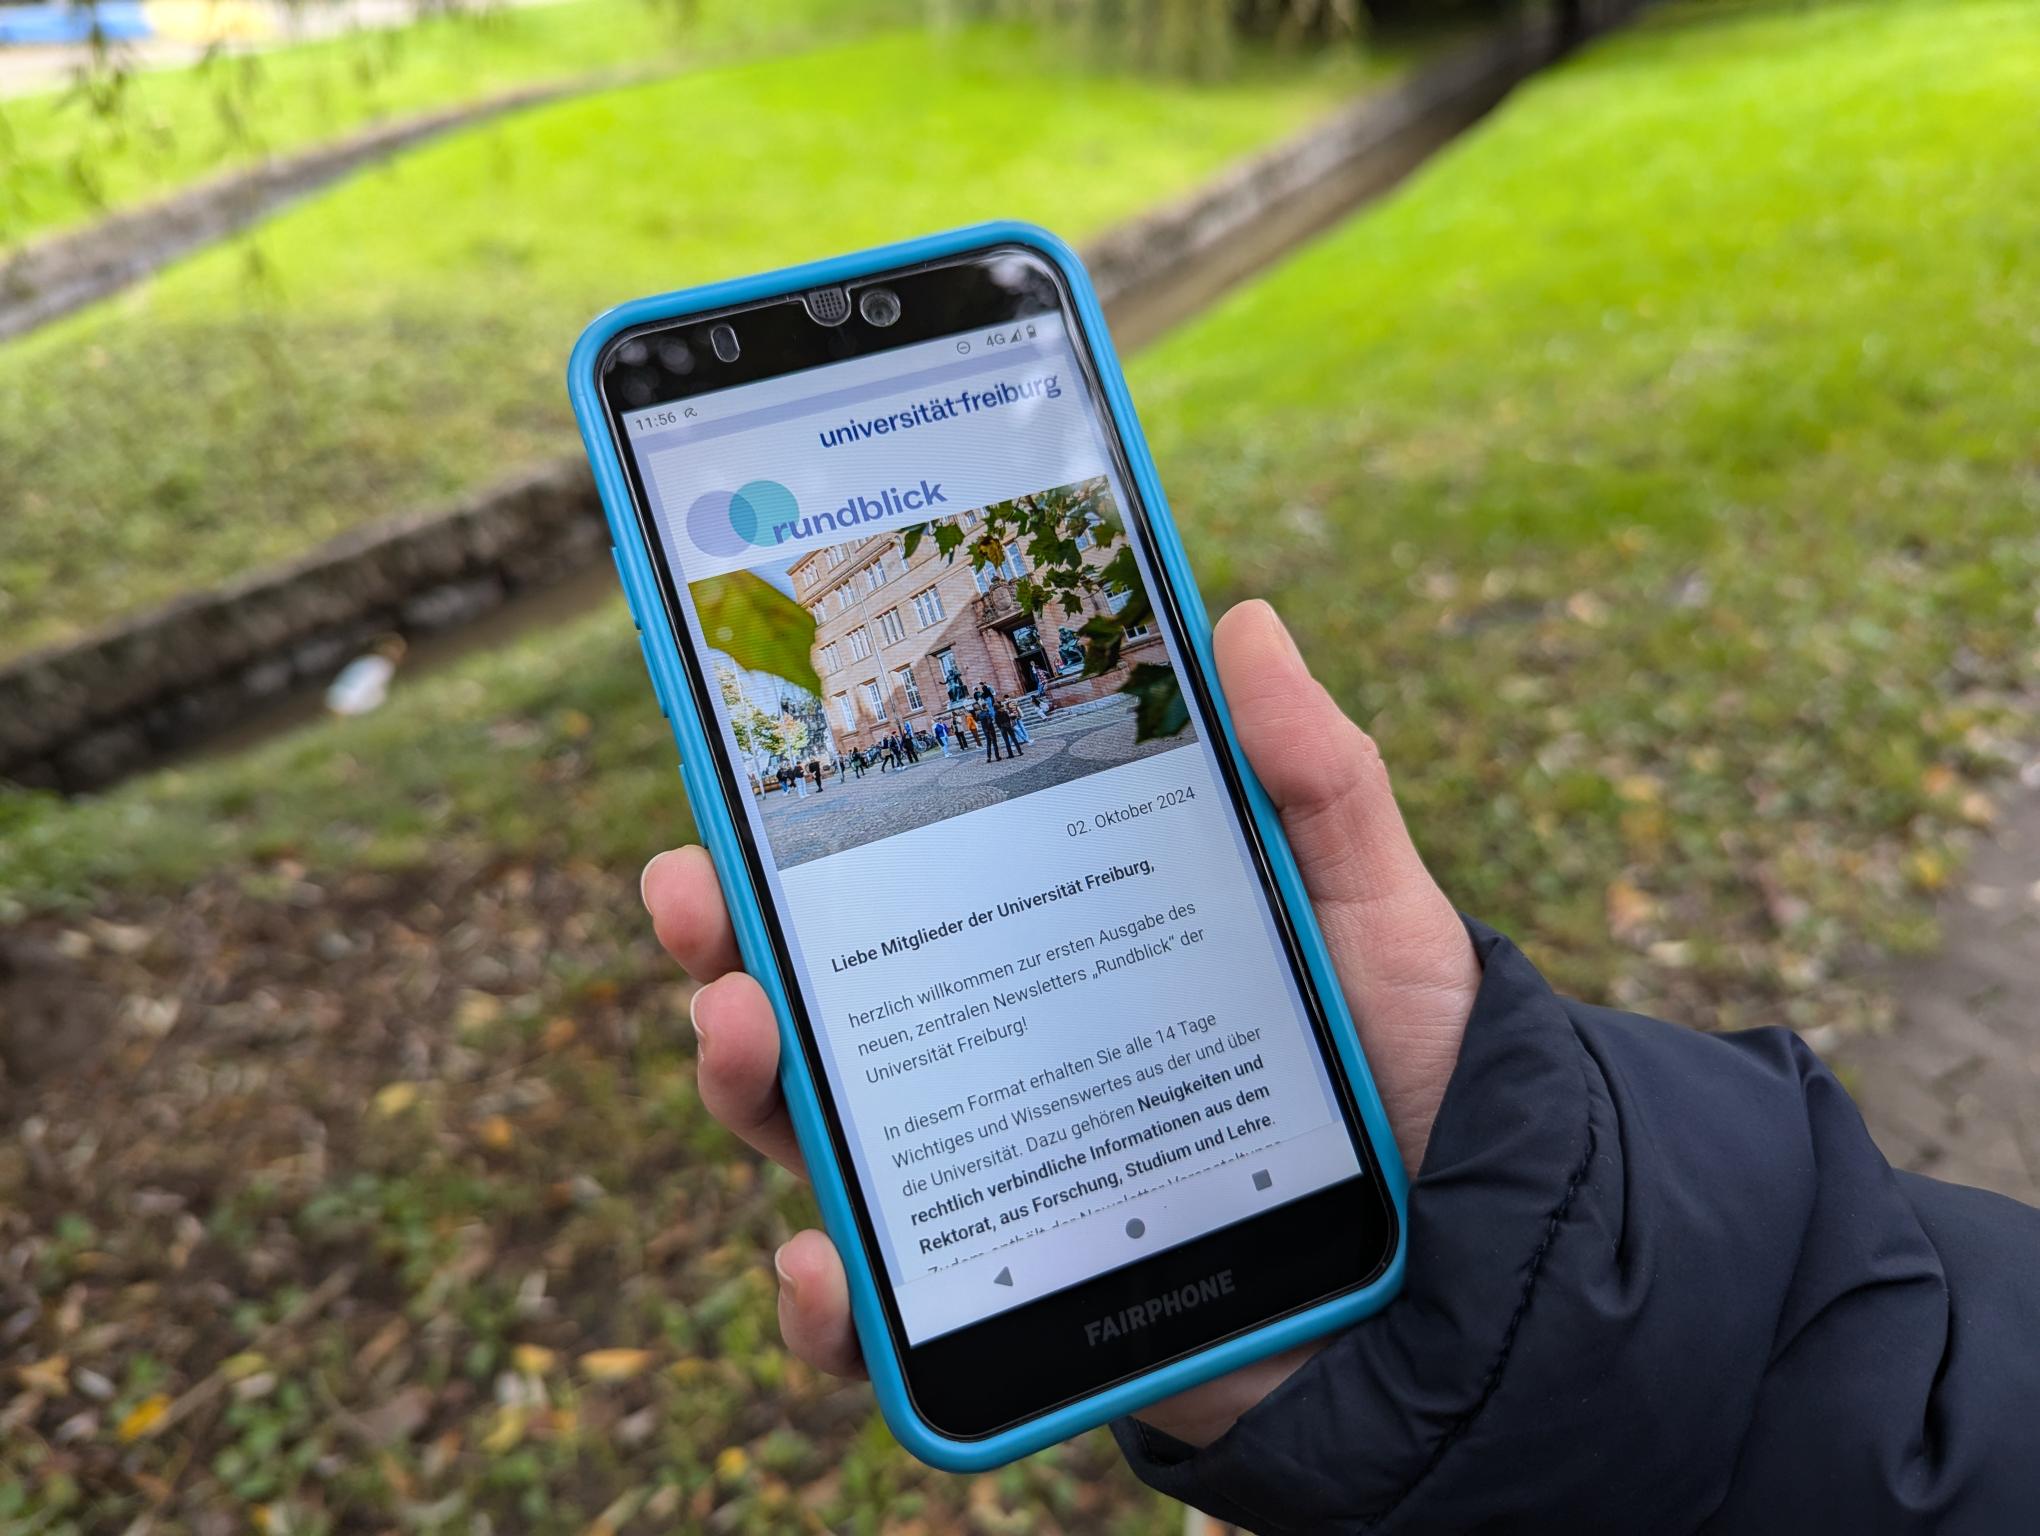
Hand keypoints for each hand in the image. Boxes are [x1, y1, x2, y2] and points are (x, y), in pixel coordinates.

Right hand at [641, 600, 1480, 1447]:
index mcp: (1056, 957)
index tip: (737, 778)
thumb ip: (1316, 783)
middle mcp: (1005, 1064)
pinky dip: (829, 1311)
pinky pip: (892, 1324)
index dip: (802, 838)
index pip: (905, 888)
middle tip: (696, 897)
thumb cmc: (1411, 1078)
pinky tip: (821, 1266)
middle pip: (831, 1006)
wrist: (1478, 1277)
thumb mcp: (1368, 913)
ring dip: (748, 1088)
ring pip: (827, 1142)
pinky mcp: (1019, 1310)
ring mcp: (1001, 1188)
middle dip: (732, 949)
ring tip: (743, 1033)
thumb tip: (1245, 623)